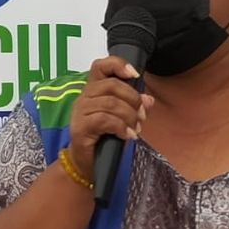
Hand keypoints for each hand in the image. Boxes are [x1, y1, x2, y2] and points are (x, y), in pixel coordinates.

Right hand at [68, 56, 154, 178]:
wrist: (87, 163)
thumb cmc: (104, 138)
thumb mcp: (124, 120)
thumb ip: (135, 107)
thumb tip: (148, 99)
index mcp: (93, 90)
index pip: (100, 66)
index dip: (118, 65)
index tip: (135, 75)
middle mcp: (84, 97)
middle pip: (111, 85)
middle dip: (133, 99)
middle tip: (142, 115)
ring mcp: (80, 112)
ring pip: (110, 103)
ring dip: (129, 115)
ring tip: (136, 128)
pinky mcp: (80, 128)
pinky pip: (104, 120)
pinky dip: (121, 127)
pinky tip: (128, 135)